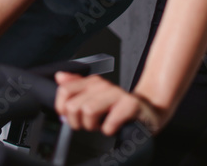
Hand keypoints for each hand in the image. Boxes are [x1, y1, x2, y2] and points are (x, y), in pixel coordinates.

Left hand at [54, 72, 169, 135]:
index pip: (64, 91)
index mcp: (91, 82)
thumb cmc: (118, 107)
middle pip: (73, 105)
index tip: (68, 116)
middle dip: (78, 122)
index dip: (62, 108)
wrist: (148, 111)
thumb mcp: (94, 97)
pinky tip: (113, 128)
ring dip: (92, 126)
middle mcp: (103, 85)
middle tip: (88, 124)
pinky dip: (109, 130)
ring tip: (100, 125)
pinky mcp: (130, 105)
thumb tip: (59, 77)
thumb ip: (75, 87)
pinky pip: (109, 122)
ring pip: (88, 111)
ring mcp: (117, 94)